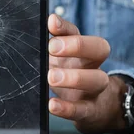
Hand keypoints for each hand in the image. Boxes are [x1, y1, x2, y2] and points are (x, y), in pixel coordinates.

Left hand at [47, 14, 127, 133]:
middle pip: (99, 49)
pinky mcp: (90, 110)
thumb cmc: (69, 75)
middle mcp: (92, 65)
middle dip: (77, 45)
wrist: (93, 107)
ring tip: (51, 77)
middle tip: (52, 48)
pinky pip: (83, 109)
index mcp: (81, 49)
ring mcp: (94, 88)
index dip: (64, 27)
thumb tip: (33, 32)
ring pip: (96, 80)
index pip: (76, 32)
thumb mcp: (58, 60)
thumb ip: (48, 47)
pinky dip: (68, 108)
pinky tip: (52, 105)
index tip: (50, 23)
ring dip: (75, 77)